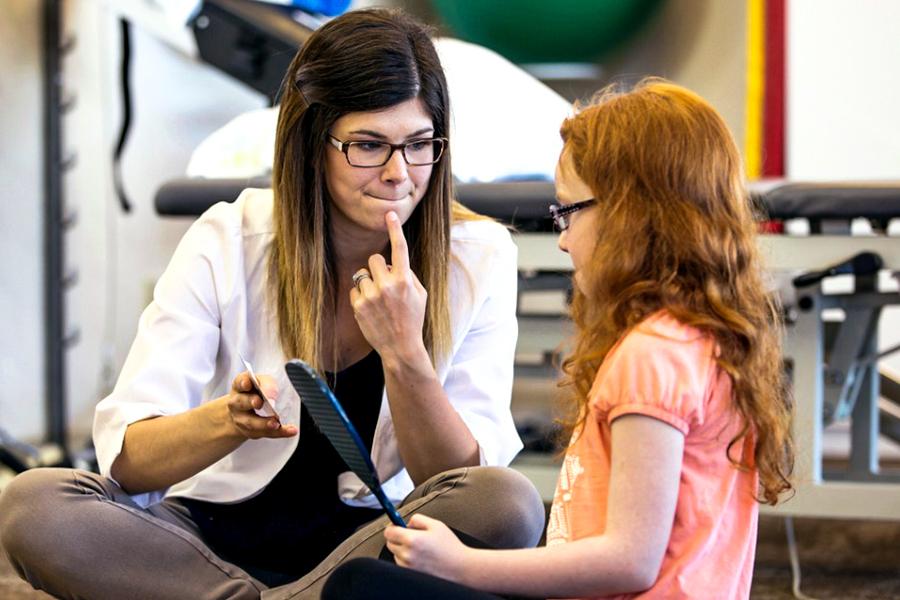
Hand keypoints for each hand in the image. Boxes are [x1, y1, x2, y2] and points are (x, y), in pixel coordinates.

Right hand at [225, 372, 296, 439]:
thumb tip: (272, 395)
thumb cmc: (256, 392)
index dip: (243, 383)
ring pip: (251, 423)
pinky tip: (291, 431)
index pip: (239, 382)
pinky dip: (280, 432)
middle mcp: (236, 403)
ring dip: (264, 423)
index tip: (248, 384)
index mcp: (239, 386)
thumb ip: (267, 385)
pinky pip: (266, 433)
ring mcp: (242, 419)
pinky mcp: (252, 432)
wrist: (243, 412)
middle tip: (259, 402)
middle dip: (250, 402)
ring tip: (276, 423)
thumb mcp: (262, 383)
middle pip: (241, 403)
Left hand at [350, 211, 427, 364]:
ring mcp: (371, 296)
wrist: (401, 347)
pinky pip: (355, 289)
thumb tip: (394, 262)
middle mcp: (388, 285)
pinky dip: (361, 296)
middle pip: (374, 259)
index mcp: (405, 280)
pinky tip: (371, 309)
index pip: (400, 248)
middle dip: (378, 268)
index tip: (390, 214)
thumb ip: (409, 275)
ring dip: (369, 284)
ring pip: (363, 274)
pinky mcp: (359, 306)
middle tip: (384, 283)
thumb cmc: (413, 319)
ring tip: (379, 301)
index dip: (395, 229)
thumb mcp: (420, 295)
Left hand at [384, 513, 472, 583]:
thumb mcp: (436, 525)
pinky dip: (406, 559)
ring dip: (402, 549)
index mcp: (412, 540)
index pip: (389, 532)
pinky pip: (401, 564)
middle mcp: (407, 555)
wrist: (460, 568)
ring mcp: (408, 567)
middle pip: (390, 543)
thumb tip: (406, 522)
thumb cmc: (450, 546)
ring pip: (395, 554)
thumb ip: (417, 519)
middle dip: (398, 537)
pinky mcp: (411, 574)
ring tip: (419, 548)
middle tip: (412, 535)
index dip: (392, 526)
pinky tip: (420, 557)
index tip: (397, 525)